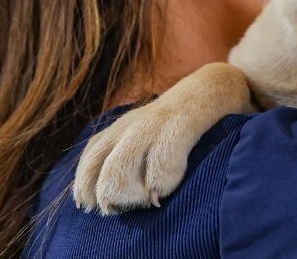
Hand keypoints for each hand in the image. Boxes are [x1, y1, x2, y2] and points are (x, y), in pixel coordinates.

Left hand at [72, 63, 253, 214]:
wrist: (213, 86)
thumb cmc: (181, 121)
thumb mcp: (148, 134)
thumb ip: (131, 158)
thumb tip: (115, 197)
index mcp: (120, 129)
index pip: (91, 157)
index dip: (84, 185)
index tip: (88, 206)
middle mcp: (130, 126)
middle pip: (98, 163)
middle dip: (103, 192)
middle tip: (117, 209)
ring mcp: (153, 124)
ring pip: (121, 164)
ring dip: (127, 191)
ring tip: (145, 201)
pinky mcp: (180, 124)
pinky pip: (162, 157)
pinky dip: (160, 180)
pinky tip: (164, 191)